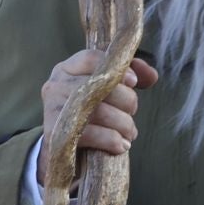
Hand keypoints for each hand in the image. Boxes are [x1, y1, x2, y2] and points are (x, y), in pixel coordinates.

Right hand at [38, 52, 157, 185]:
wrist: (63, 146)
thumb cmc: (90, 111)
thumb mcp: (107, 89)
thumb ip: (130, 74)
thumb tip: (151, 76)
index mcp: (68, 68)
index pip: (92, 58)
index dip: (118, 69)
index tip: (134, 82)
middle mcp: (56, 85)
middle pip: (99, 85)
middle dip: (126, 101)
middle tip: (132, 113)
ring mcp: (52, 109)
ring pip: (98, 111)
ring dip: (123, 123)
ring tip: (130, 133)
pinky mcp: (54, 134)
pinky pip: (89, 134)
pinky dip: (110, 140)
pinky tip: (121, 145)